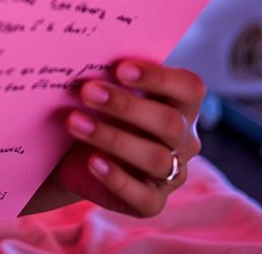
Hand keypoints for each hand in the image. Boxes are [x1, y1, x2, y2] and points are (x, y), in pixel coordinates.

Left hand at [53, 59, 203, 216]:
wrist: (73, 152)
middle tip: (87, 91)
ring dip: (112, 138)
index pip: (188, 87)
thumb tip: (87, 58)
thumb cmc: (97, 108)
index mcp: (180, 103)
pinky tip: (92, 161)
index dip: (159, 77)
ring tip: (75, 121)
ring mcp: (172, 174)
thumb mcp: (105, 88)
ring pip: (156, 159)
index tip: (120, 68)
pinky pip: (143, 196)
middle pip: (170, 123)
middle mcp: (184, 140)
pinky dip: (116, 177)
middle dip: (126, 106)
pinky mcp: (151, 202)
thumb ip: (108, 75)